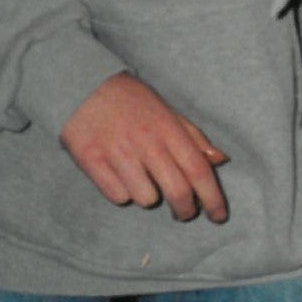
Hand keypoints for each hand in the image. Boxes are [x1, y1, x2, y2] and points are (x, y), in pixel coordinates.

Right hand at [59, 73, 228, 222]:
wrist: (82, 85)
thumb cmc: (131, 101)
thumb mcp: (167, 111)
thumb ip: (193, 137)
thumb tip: (220, 160)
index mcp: (168, 129)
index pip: (199, 171)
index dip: (213, 199)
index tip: (219, 216)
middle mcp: (146, 142)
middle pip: (177, 191)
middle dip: (186, 211)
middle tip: (184, 214)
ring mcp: (118, 152)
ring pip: (147, 198)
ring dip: (149, 198)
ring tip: (143, 183)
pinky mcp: (90, 160)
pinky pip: (118, 196)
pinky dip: (123, 193)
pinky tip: (120, 178)